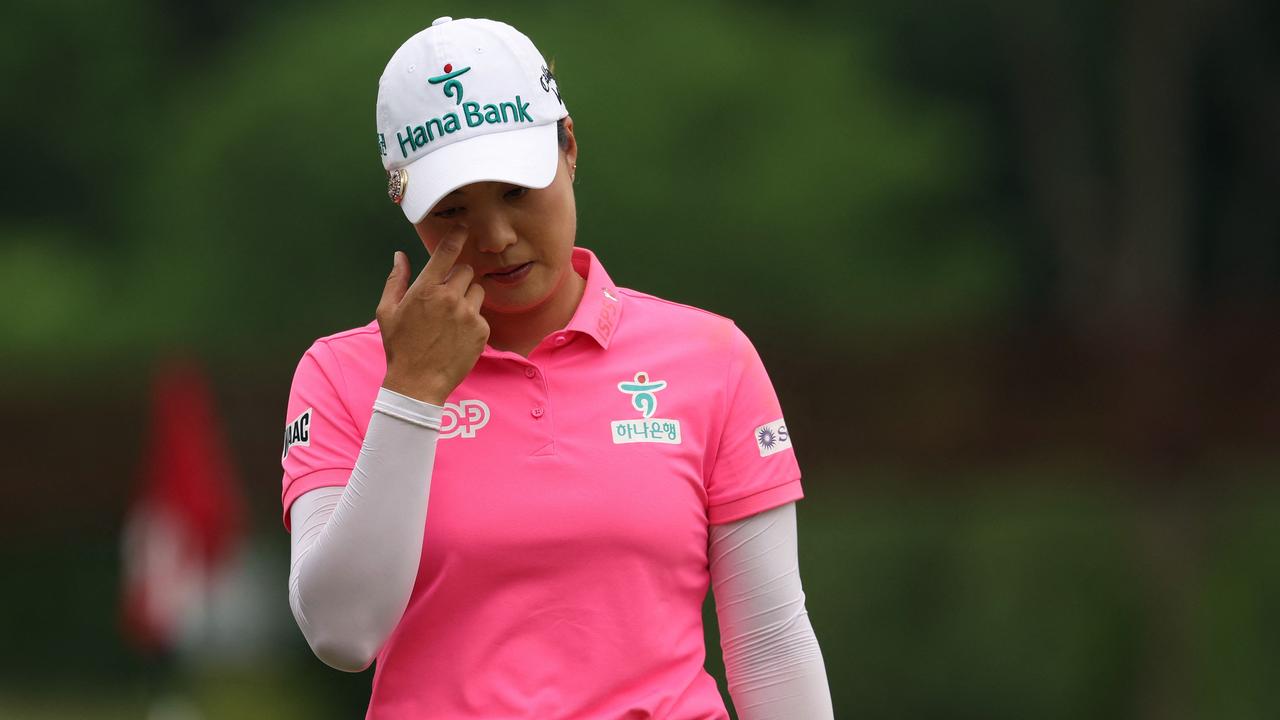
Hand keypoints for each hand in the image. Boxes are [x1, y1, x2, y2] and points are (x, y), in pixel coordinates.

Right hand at [377, 224, 488, 404]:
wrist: (418, 382)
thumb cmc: (400, 347)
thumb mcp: (387, 312)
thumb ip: (396, 280)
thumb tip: (399, 256)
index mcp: (426, 290)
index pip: (447, 253)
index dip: (457, 236)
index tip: (463, 228)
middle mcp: (449, 298)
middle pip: (465, 271)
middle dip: (457, 279)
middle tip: (445, 297)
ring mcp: (468, 314)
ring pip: (476, 291)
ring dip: (467, 298)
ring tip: (451, 318)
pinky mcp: (481, 331)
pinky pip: (481, 314)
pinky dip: (472, 320)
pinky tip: (457, 335)